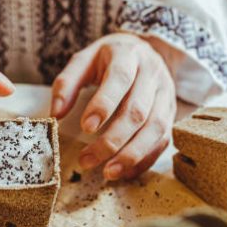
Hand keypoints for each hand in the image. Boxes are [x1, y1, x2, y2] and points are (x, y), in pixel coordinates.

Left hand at [51, 33, 175, 179]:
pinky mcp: (170, 115)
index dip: (104, 105)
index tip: (86, 128)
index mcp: (128, 56)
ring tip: (108, 173)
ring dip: (131, 155)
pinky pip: (163, 140)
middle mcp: (152, 75)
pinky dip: (145, 160)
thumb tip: (56, 115)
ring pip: (155, 129)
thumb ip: (67, 84)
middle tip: (87, 161)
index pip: (119, 79)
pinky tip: (125, 172)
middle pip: (137, 111)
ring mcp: (165, 96)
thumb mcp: (84, 61)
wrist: (146, 52)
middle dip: (112, 140)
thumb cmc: (110, 59)